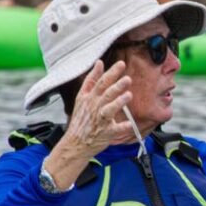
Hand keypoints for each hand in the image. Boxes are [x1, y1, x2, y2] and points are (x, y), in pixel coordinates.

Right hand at [44, 61, 134, 188]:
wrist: (75, 143)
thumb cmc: (81, 119)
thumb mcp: (82, 97)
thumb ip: (91, 80)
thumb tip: (99, 62)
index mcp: (89, 98)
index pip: (100, 82)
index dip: (110, 73)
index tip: (121, 64)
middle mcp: (94, 107)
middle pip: (106, 94)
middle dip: (117, 86)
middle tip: (127, 79)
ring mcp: (100, 120)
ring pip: (109, 109)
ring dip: (118, 102)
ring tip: (128, 95)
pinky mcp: (106, 133)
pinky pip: (115, 130)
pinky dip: (122, 127)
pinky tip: (130, 124)